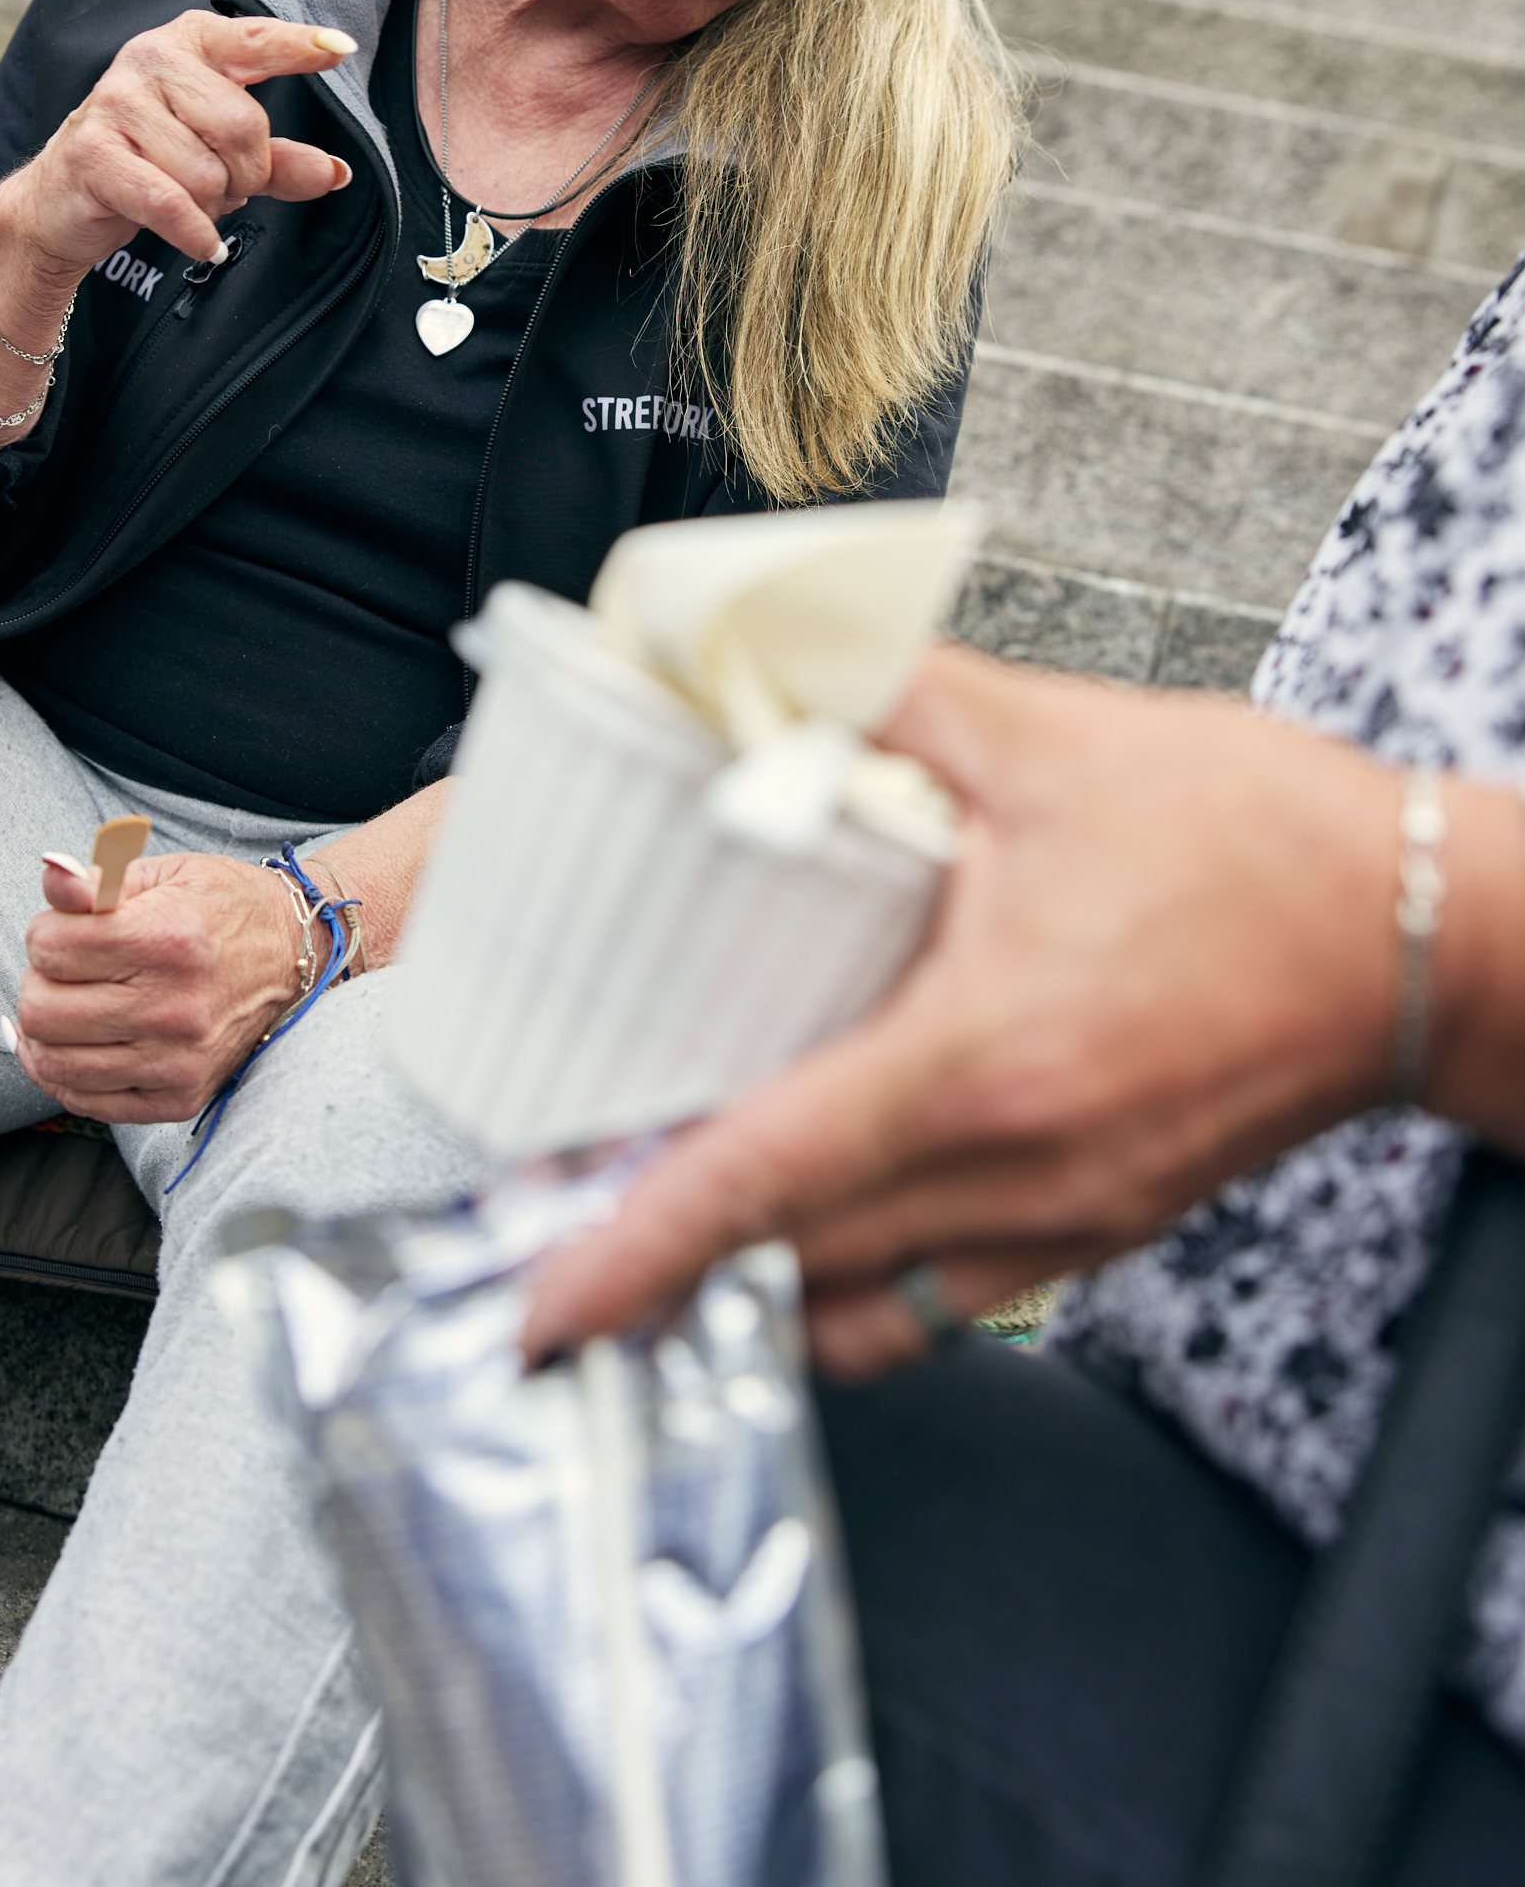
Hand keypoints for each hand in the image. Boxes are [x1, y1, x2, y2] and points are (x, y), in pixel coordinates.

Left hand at [8, 849, 321, 1122]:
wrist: (294, 956)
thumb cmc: (221, 907)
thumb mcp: (164, 875)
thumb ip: (94, 880)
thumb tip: (49, 870)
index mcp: (167, 938)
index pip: (50, 948)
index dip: (46, 931)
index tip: (66, 928)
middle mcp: (173, 1006)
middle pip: (41, 1010)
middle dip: (39, 981)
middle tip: (64, 969)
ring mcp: (177, 1060)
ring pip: (54, 1062)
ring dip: (45, 1030)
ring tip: (68, 1004)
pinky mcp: (179, 1096)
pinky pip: (85, 1100)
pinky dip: (63, 1073)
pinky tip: (73, 1044)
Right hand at [13, 11, 358, 273]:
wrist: (60, 200)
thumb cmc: (151, 163)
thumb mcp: (222, 155)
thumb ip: (280, 161)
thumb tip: (336, 172)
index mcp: (190, 43)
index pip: (255, 40)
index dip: (298, 46)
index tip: (341, 50)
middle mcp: (151, 57)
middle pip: (244, 127)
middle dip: (247, 174)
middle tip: (223, 185)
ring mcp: (117, 101)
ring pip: (208, 173)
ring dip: (211, 205)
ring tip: (186, 198)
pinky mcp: (92, 151)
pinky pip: (171, 201)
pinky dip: (195, 232)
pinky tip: (201, 242)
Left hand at [523, 648, 1412, 1377]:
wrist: (1424, 938)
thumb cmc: (1261, 845)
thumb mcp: (1054, 739)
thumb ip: (886, 689)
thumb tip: (758, 651)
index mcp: (985, 1056)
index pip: (769, 1177)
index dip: (639, 1247)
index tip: (540, 1302)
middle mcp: (1019, 1171)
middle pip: (792, 1272)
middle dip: (662, 1277)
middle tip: (554, 1239)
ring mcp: (1067, 1222)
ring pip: (867, 1313)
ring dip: (752, 1293)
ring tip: (661, 1236)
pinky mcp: (1103, 1229)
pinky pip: (946, 1303)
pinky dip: (853, 1288)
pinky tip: (807, 1222)